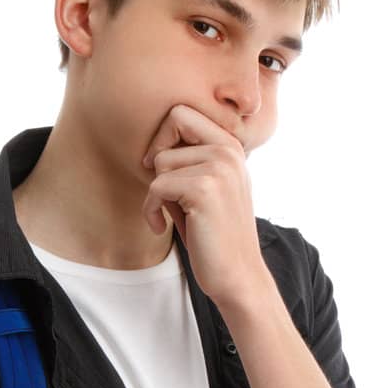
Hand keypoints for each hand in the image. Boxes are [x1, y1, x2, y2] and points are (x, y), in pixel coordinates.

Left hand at [141, 104, 269, 312]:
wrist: (237, 274)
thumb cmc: (214, 235)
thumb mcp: (206, 189)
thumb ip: (188, 162)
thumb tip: (150, 147)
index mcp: (232, 146)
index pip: (183, 112)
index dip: (163, 134)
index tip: (159, 166)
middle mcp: (229, 150)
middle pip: (172, 123)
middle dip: (157, 154)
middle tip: (159, 188)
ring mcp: (219, 167)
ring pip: (161, 160)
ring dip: (155, 192)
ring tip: (169, 214)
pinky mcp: (204, 189)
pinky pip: (157, 187)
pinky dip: (151, 210)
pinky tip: (161, 226)